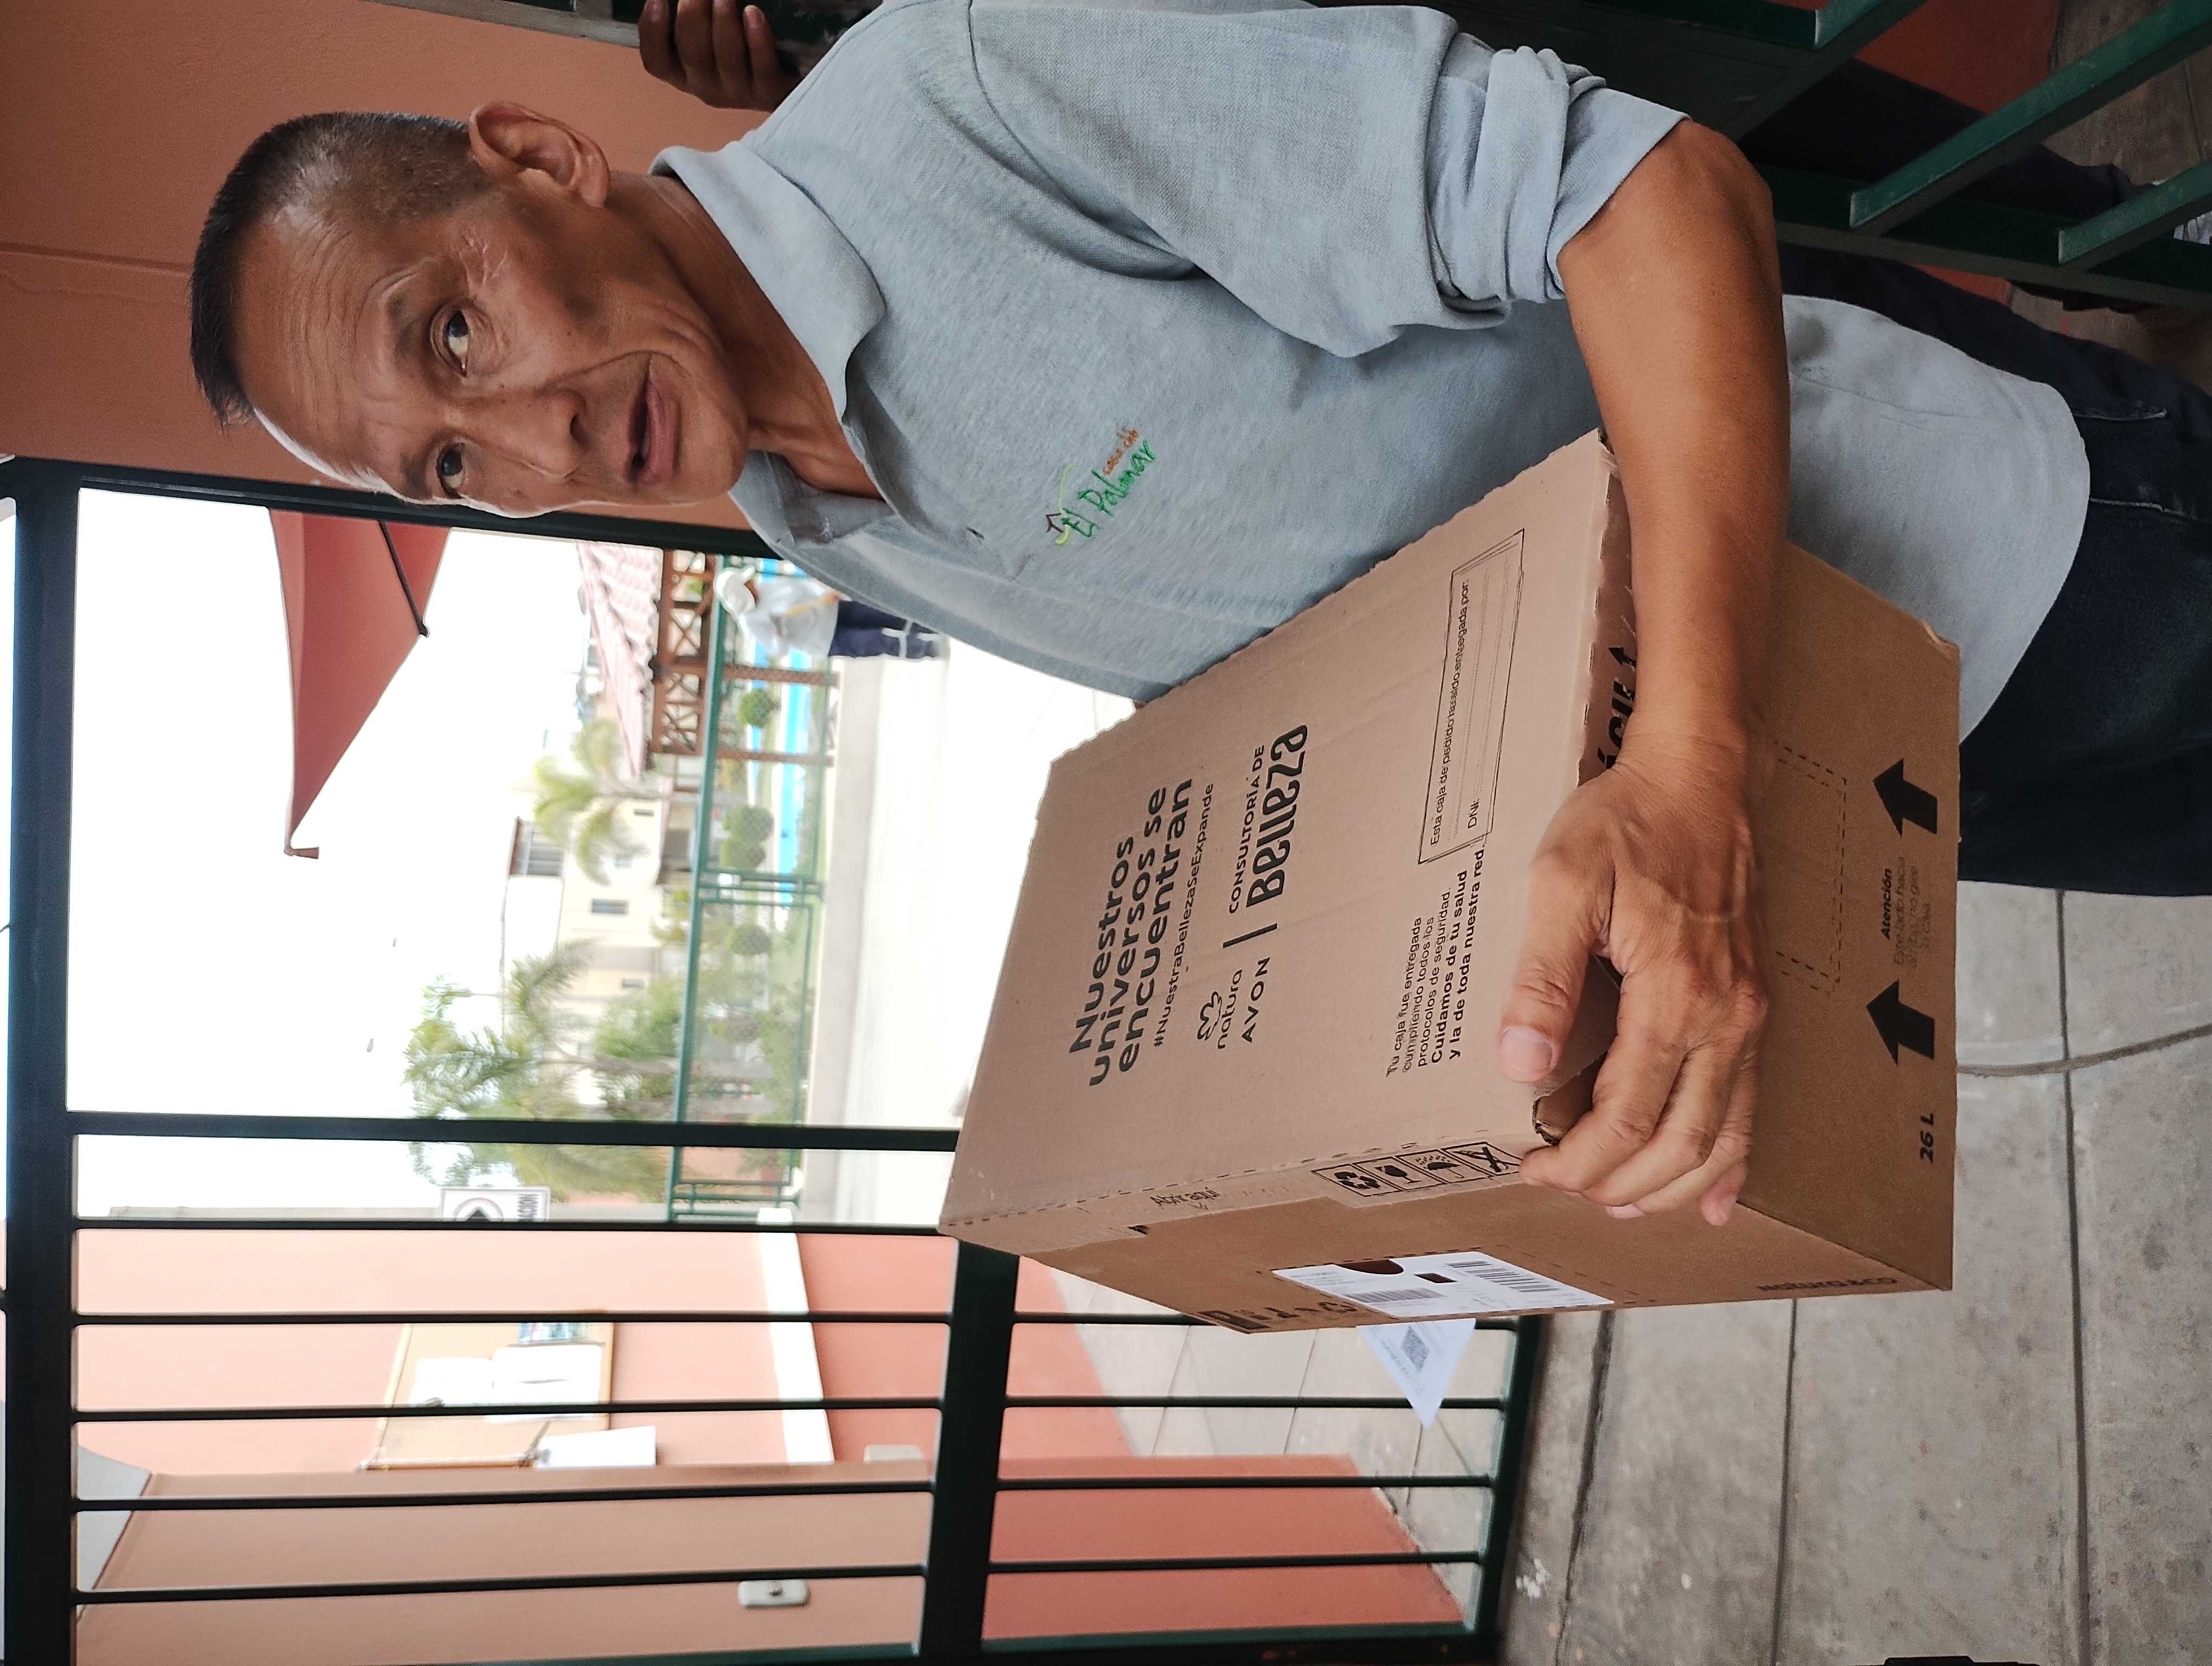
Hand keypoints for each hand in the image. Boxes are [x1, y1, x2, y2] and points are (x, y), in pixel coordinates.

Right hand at [641, 0, 795, 112]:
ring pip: (726, 59)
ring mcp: (739, 93)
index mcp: (683, 72)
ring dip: (723, 22)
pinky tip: (754, 13)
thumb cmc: (739, 45)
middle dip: (692, 16)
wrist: (787, 78)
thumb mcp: (707, 31)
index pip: (656, 61)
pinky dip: (757, 39)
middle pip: (692, 54)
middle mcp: (707, 87)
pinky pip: (762, 67)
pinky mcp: (770, 92)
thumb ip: (693, 14)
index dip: (652, 31)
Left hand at [1496, 735, 1770, 1225]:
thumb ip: (1541, 978)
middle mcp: (1725, 1019)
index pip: (1626, 1119)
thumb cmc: (1626, 822)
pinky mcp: (1756, 1004)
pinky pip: (1753, 1100)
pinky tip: (1721, 1193)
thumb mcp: (1561, 885)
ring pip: (1725, 1135)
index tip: (1533, 1168)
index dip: (1578, 1161)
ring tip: (1624, 1205)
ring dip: (1675, 1185)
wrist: (1700, 774)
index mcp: (1675, 998)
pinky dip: (1734, 1157)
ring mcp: (1749, 1015)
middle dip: (1620, 1184)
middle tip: (1565, 1189)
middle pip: (1681, 1143)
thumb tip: (1519, 1065)